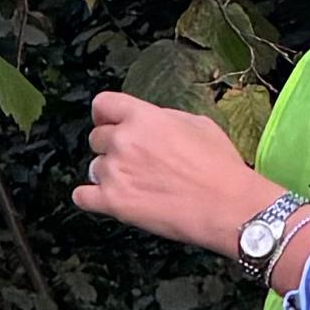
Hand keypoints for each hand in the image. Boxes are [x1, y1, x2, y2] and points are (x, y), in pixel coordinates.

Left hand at [73, 88, 272, 252]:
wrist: (227, 206)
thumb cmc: (219, 167)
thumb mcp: (198, 124)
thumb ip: (163, 118)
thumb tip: (149, 121)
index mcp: (143, 117)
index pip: (102, 104)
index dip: (105, 115)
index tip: (109, 123)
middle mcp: (123, 141)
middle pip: (96, 138)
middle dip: (112, 148)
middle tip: (135, 162)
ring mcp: (115, 171)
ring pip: (94, 167)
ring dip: (109, 174)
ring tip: (137, 185)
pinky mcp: (113, 202)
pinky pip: (82, 196)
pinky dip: (92, 198)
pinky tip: (108, 199)